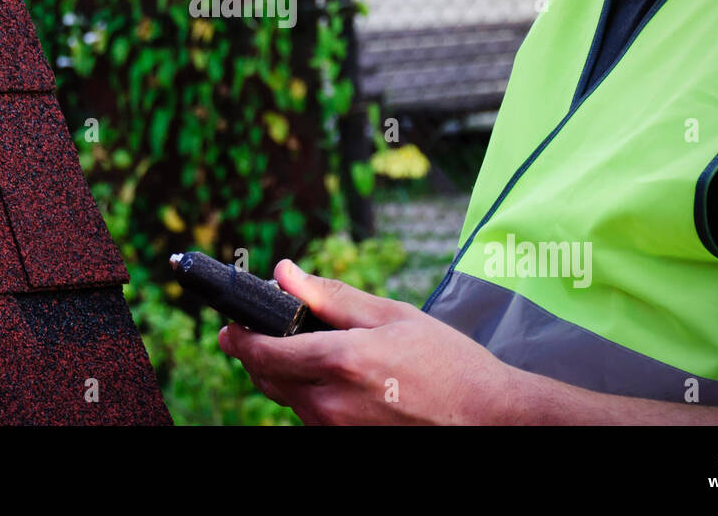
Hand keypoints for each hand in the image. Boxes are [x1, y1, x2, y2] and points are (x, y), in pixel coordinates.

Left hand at [217, 259, 517, 424]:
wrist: (486, 417)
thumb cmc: (446, 362)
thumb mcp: (390, 315)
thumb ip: (330, 295)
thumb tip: (284, 272)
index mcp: (340, 363)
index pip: (262, 352)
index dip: (239, 335)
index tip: (231, 321)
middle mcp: (330, 405)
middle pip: (266, 378)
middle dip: (257, 351)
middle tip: (262, 327)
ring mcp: (335, 432)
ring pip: (286, 399)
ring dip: (284, 372)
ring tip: (308, 347)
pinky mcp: (343, 445)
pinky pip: (310, 416)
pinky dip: (309, 393)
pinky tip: (335, 376)